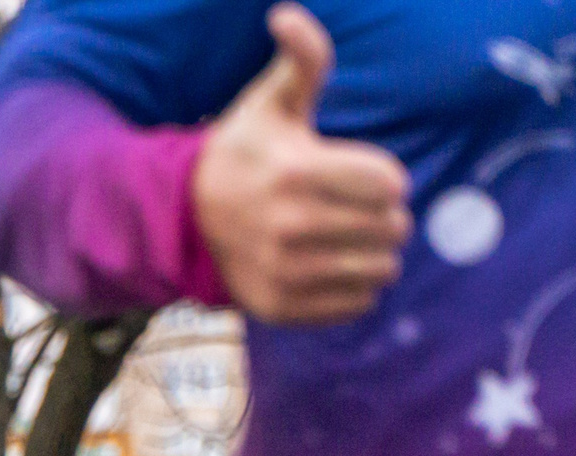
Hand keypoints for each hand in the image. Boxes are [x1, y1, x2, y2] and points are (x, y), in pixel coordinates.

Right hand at [191, 4, 410, 325]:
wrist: (183, 218)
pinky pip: (355, 306)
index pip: (391, 185)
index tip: (359, 176)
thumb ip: (301, 59)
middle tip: (359, 211)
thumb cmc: (242, 152)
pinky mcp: (280, 307)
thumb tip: (285, 15)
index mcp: (297, 172)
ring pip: (379, 270)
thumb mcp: (271, 102)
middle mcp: (291, 227)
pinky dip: (355, 290)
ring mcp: (285, 272)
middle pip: (391, 229)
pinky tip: (333, 269)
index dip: (384, 178)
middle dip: (385, 218)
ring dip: (375, 255)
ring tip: (353, 242)